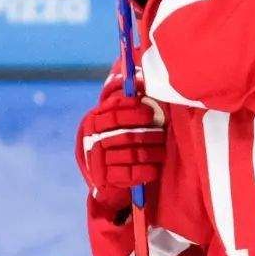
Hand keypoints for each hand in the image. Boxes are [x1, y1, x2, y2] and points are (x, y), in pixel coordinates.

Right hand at [75, 78, 165, 208]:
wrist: (105, 178)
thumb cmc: (117, 142)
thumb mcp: (117, 121)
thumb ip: (127, 102)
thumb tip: (141, 76)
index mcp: (94, 120)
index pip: (113, 111)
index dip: (133, 111)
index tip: (150, 113)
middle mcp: (91, 139)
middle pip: (126, 134)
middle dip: (148, 134)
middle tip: (162, 134)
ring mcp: (97, 160)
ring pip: (131, 154)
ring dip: (151, 153)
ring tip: (163, 151)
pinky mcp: (104, 179)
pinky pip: (130, 174)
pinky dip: (145, 171)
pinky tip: (154, 168)